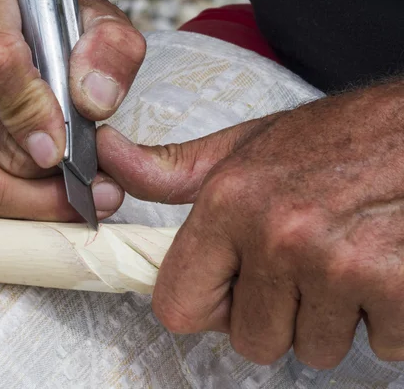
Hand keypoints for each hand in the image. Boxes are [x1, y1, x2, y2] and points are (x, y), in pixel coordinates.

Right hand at [0, 0, 144, 219]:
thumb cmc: (44, 23)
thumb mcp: (90, 16)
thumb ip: (107, 48)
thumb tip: (95, 104)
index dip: (32, 115)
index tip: (64, 150)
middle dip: (55, 189)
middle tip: (103, 191)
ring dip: (38, 207)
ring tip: (82, 200)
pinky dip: (16, 210)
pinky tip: (50, 201)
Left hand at [98, 81, 403, 368]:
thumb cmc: (339, 137)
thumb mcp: (242, 145)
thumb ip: (169, 169)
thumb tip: (109, 157)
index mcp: (231, 203)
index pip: (177, 307)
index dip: (203, 306)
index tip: (225, 291)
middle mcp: (280, 238)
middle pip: (251, 340)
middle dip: (273, 317)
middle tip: (297, 271)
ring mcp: (340, 267)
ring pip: (314, 348)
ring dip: (328, 319)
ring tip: (342, 262)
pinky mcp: (399, 290)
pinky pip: (378, 346)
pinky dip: (382, 320)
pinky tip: (380, 269)